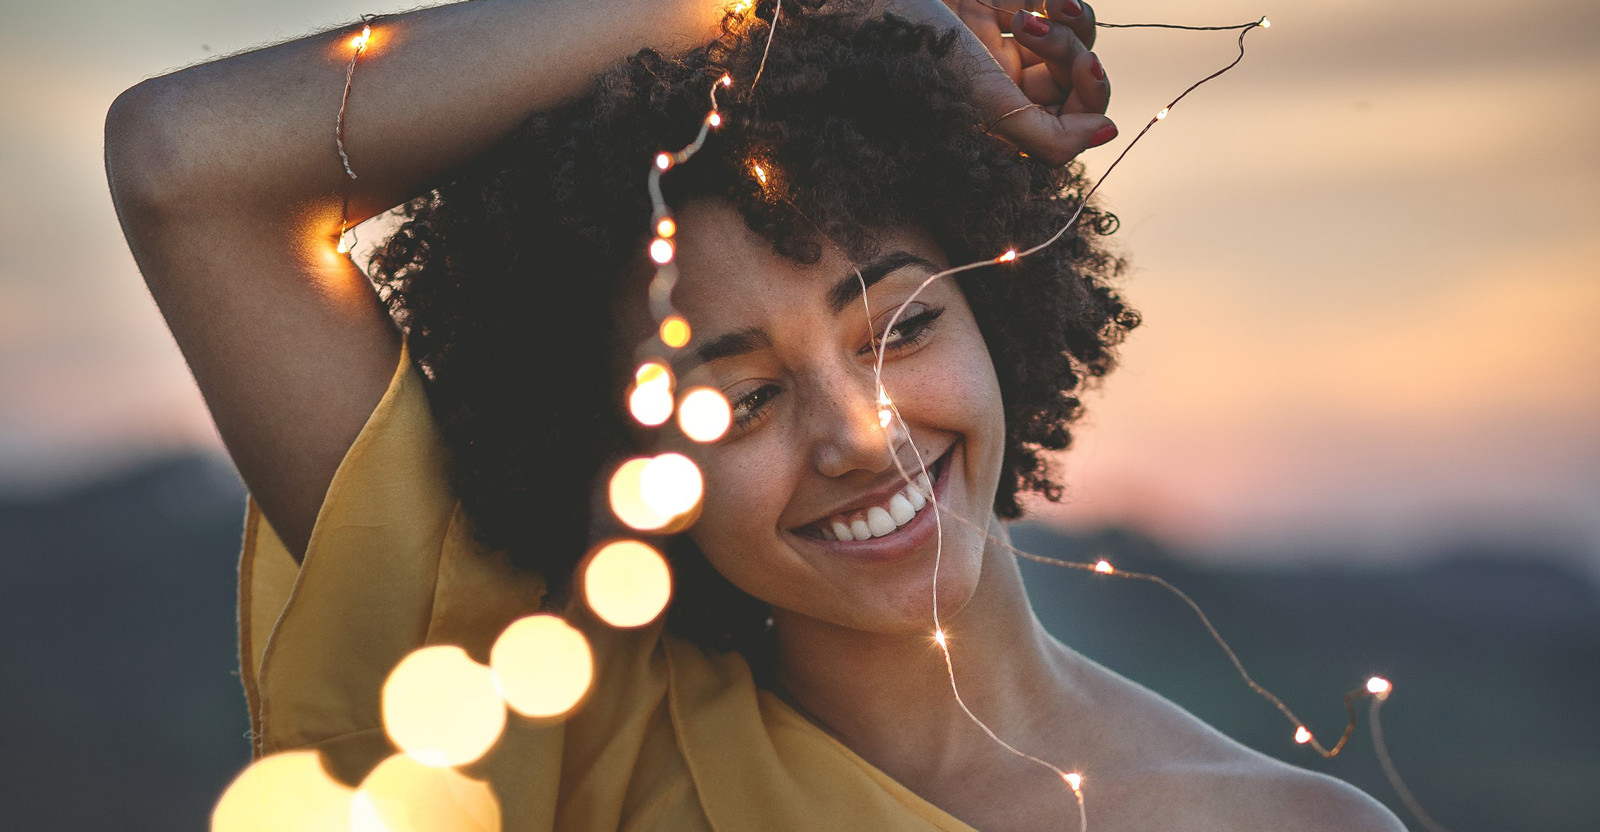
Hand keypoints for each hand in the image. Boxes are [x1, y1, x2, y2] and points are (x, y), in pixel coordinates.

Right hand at [923, 0, 1115, 164]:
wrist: (875, 4)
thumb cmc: (921, 53)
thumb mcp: (990, 106)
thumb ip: (1050, 136)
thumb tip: (1107, 133)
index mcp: (999, 122)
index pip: (1070, 122)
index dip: (1091, 97)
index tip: (1089, 67)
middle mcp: (1004, 86)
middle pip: (1077, 80)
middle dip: (1076, 55)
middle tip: (1047, 33)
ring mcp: (1004, 42)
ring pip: (1073, 37)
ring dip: (1069, 22)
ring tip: (1031, 10)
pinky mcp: (999, 4)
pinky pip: (1054, 3)